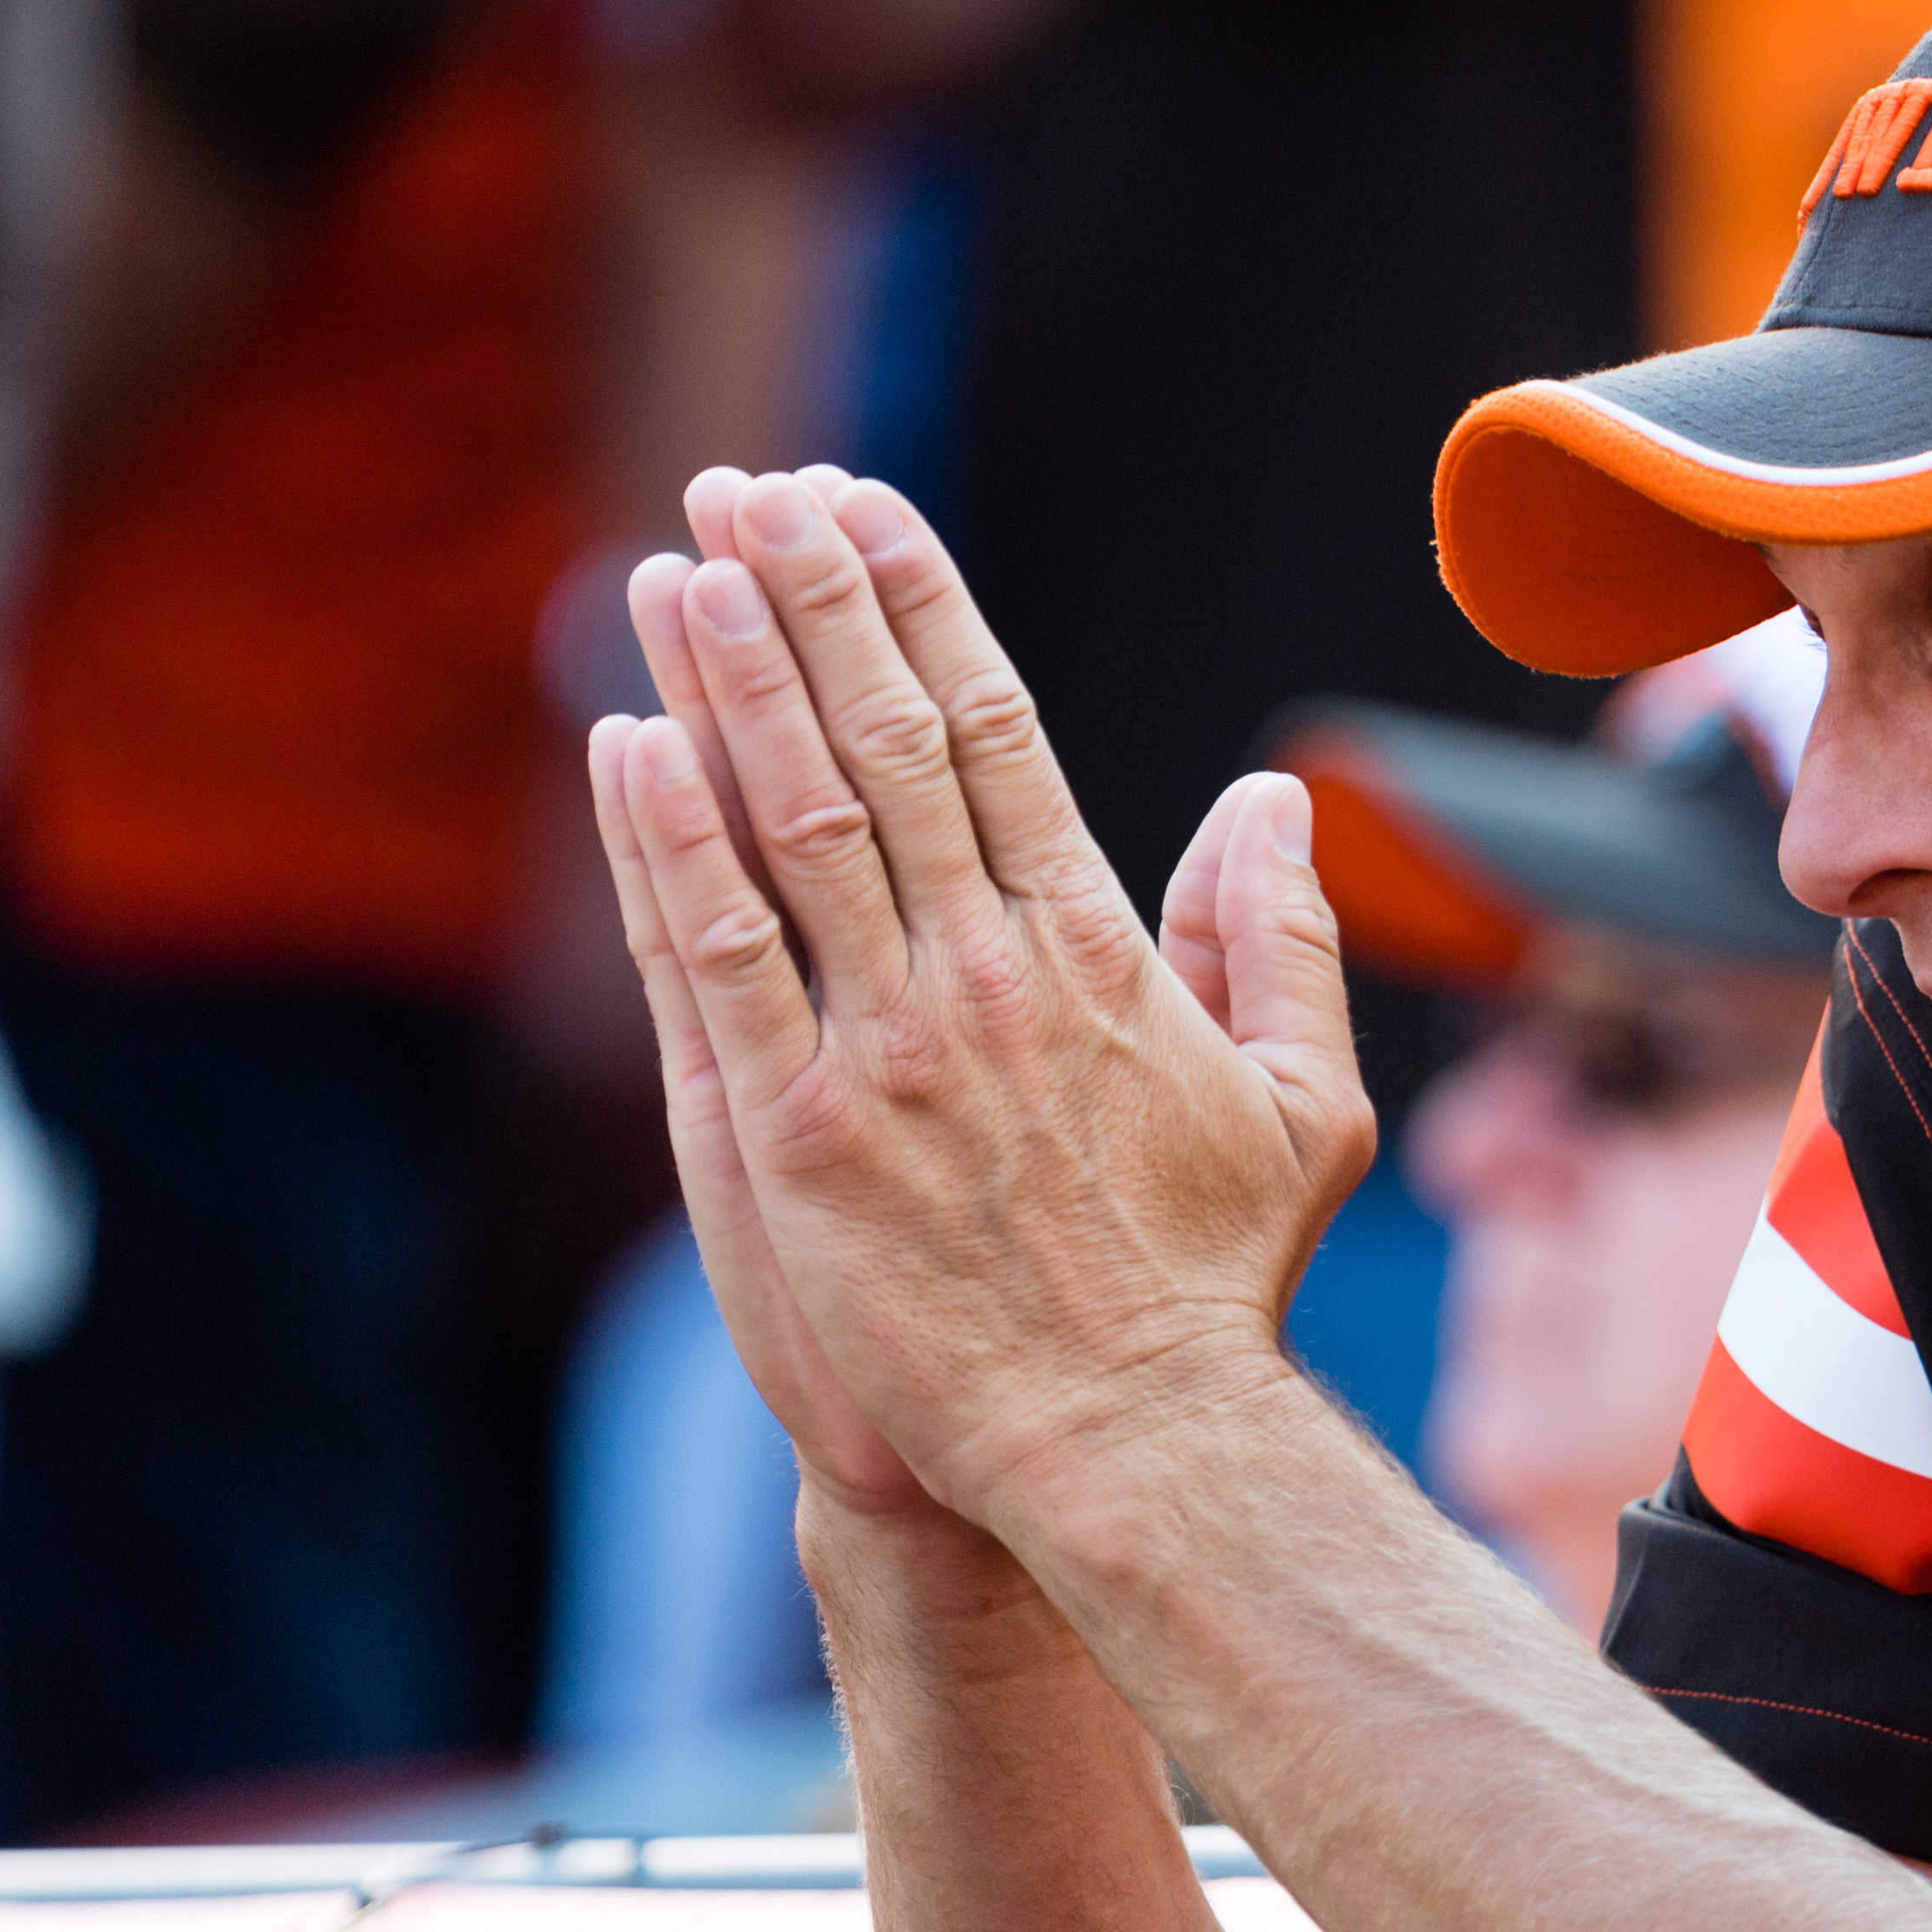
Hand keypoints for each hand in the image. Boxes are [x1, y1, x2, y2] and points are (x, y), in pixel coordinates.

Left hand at [590, 465, 1377, 1537]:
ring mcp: (887, 1050)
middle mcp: (988, 974)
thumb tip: (1273, 799)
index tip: (866, 509)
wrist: (1130, 1441)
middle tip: (749, 491)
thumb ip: (1277, 940)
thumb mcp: (1304, 1104)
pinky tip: (627, 741)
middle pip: (888, 743)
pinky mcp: (797, 1134)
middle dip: (812, 602)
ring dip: (732, 682)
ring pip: (796, 821)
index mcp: (1098, 950)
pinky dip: (668, 843)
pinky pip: (714, 959)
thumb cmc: (1218, 1284)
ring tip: (678, 564)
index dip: (921, 608)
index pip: (997, 733)